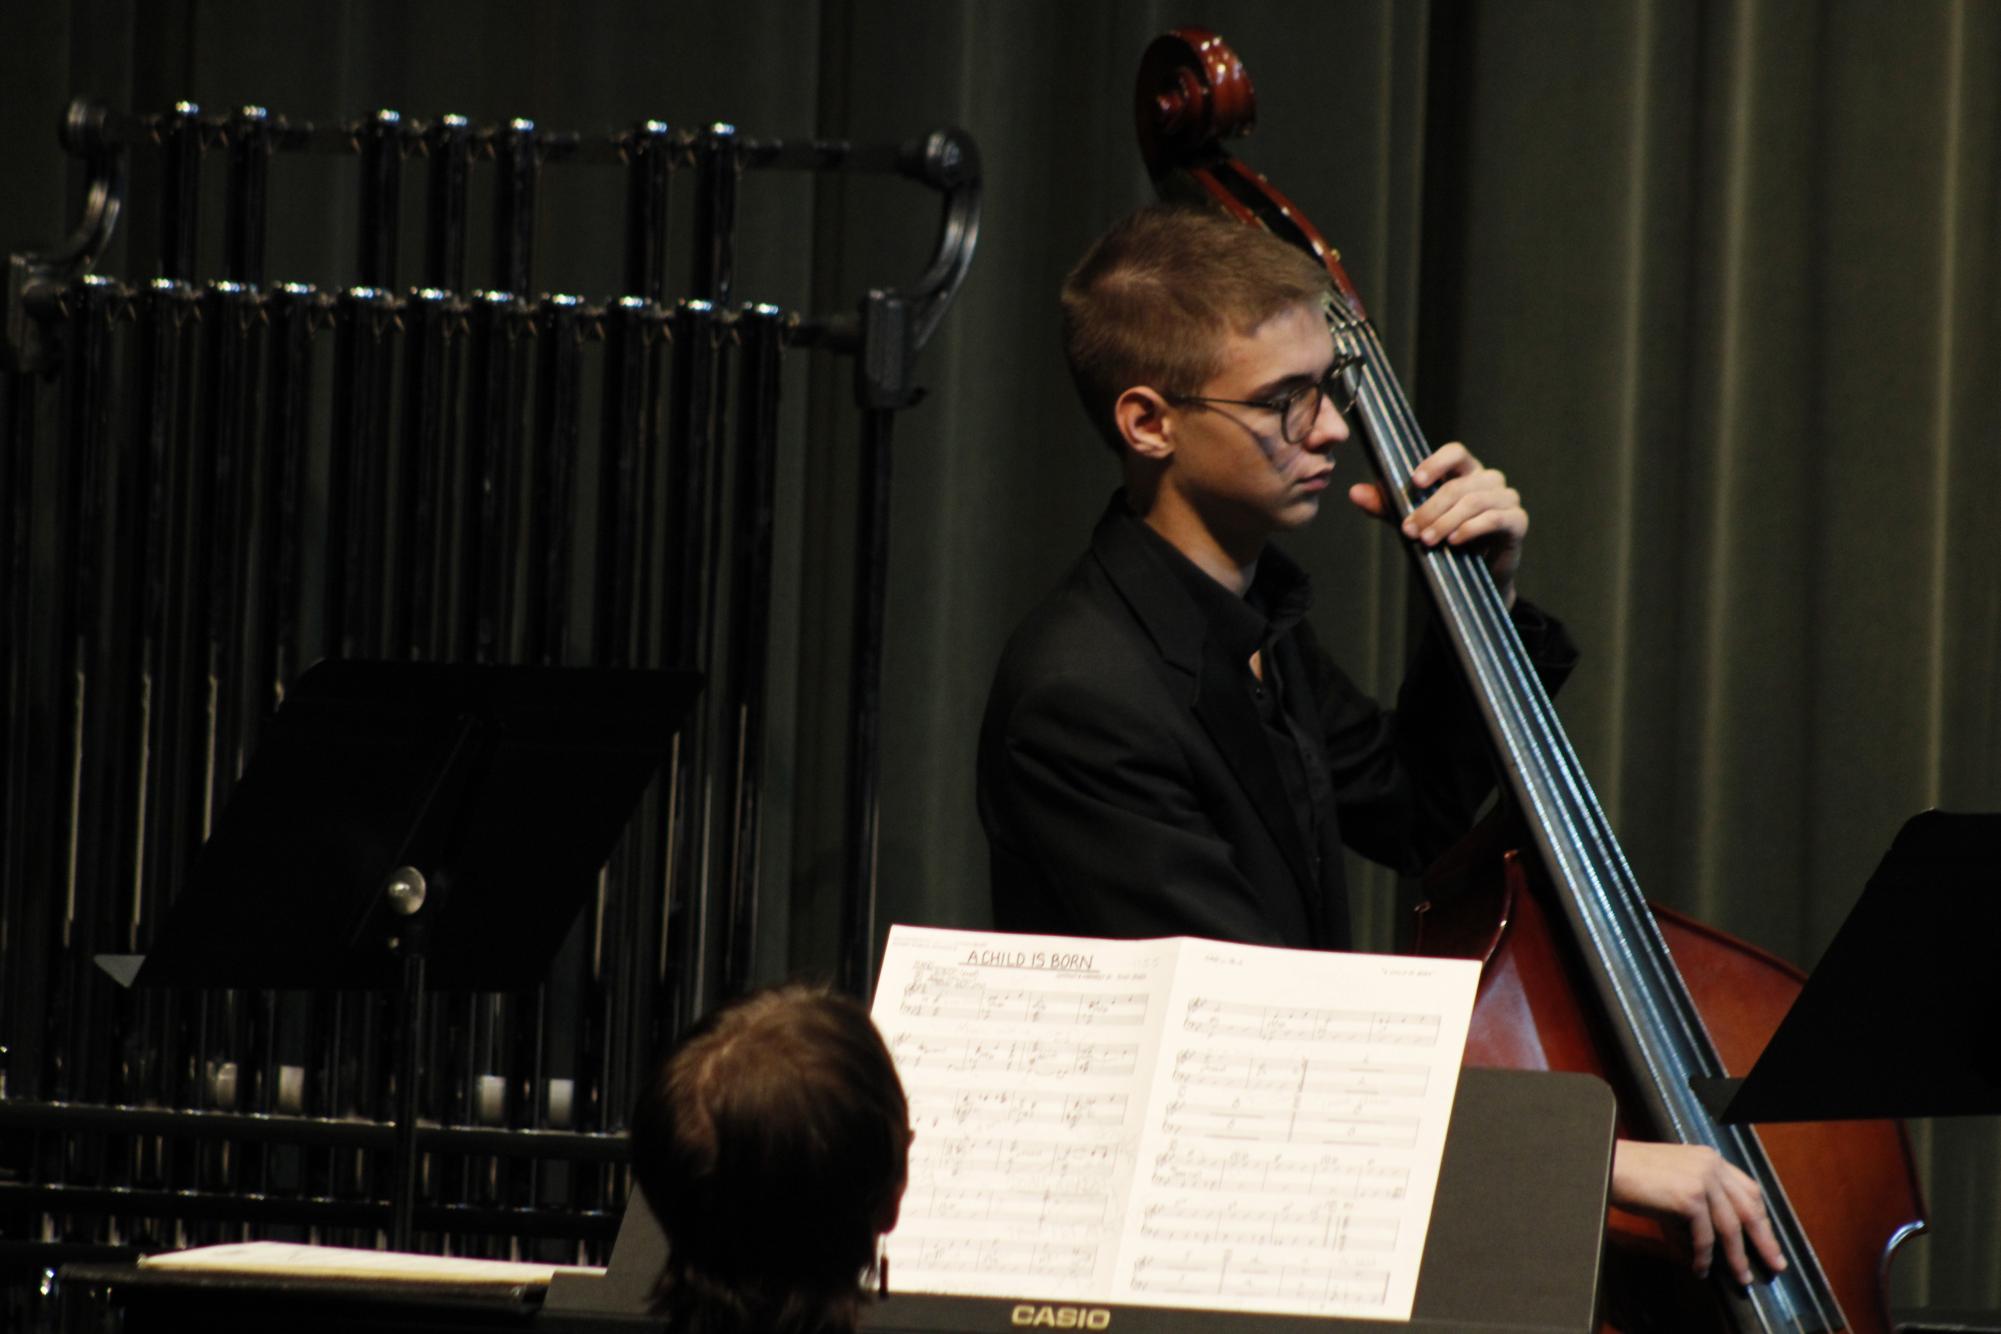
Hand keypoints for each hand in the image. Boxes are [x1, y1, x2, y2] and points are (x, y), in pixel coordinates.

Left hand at [1348, 442, 1526, 605]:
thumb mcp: (1413, 521)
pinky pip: (1496, 518)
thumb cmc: (1446, 540)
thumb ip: (1387, 506)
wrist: (1476, 578)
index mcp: (1466, 472)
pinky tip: (1455, 541)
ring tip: (1427, 540)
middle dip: (1429, 508)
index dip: (1436, 462)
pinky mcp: (1517, 521)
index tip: (1415, 480)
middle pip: (1458, 484)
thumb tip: (1354, 493)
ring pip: (1474, 501)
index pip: (1455, 452)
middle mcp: (1489, 480)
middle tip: (1409, 530)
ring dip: (1446, 521)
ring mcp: (1507, 499)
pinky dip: (1472, 529)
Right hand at [1610, 1139, 1788, 1285]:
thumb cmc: (1631, 1174)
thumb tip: (1713, 1237)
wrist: (1606, 1166)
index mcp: (1709, 1157)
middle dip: (1764, 1240)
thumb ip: (1697, 1199)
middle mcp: (1711, 1164)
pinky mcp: (1689, 1198)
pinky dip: (1705, 1256)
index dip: (1761, 1217)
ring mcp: (1702, 1180)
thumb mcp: (1672, 1180)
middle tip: (1775, 1263)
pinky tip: (1701, 1268)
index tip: (1767, 1238)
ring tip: (1742, 1276)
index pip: (1748, 1189)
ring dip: (1737, 1256)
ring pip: (1731, 1226)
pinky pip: (1705, 1236)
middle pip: (1749, 1208)